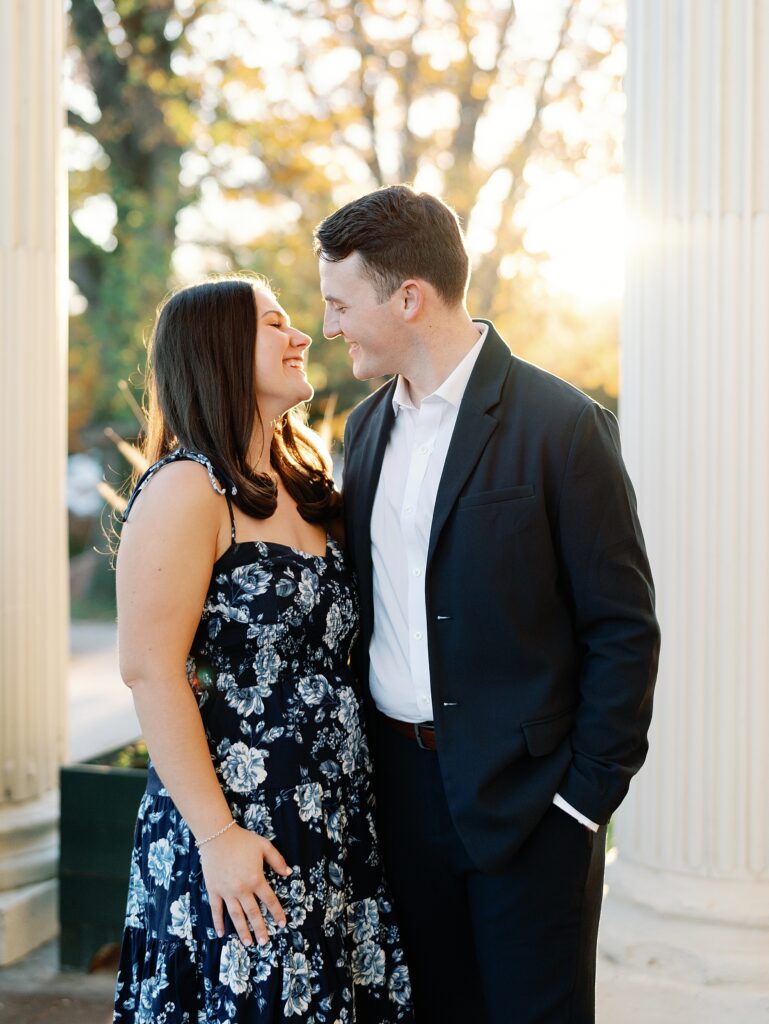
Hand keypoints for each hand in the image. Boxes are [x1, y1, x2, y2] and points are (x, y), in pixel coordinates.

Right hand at [198, 823, 291, 945]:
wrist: (217, 835)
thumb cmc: (243, 840)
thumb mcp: (264, 846)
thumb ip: (277, 860)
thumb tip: (289, 874)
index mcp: (256, 879)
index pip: (270, 900)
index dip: (277, 913)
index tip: (282, 924)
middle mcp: (242, 889)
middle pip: (253, 913)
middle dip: (260, 929)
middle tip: (264, 942)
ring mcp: (227, 891)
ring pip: (236, 915)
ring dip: (242, 930)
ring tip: (248, 943)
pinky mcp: (214, 890)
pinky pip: (216, 910)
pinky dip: (218, 922)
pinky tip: (221, 933)